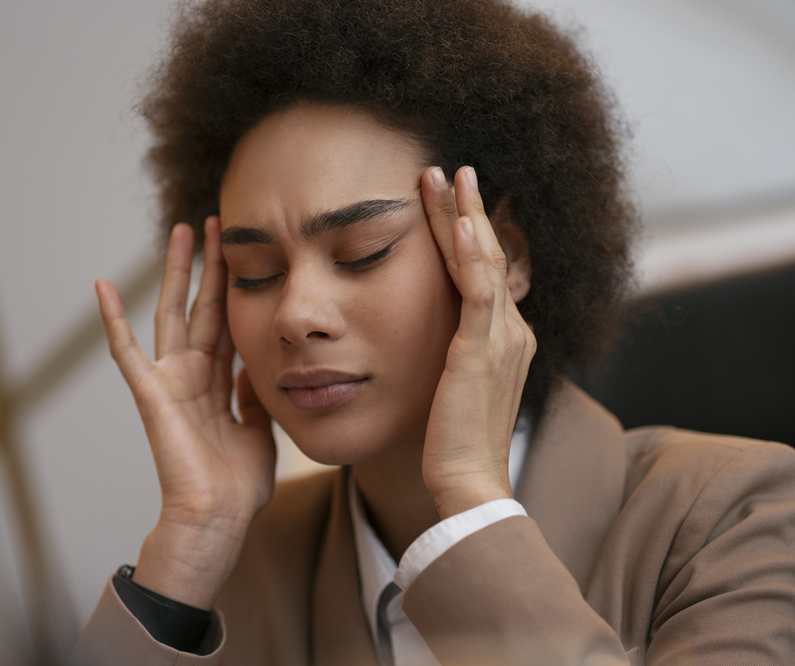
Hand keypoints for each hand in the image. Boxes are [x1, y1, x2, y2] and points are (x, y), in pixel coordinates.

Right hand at [95, 216, 275, 608]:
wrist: (217, 519)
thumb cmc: (236, 486)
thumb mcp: (259, 429)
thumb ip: (254, 393)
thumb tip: (256, 364)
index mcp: (219, 383)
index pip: (228, 323)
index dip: (236, 287)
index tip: (247, 251)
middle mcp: (193, 374)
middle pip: (202, 306)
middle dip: (211, 266)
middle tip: (216, 223)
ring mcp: (170, 380)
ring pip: (171, 314)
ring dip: (176, 273)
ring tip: (181, 231)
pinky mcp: (150, 393)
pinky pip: (126, 352)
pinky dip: (113, 320)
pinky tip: (103, 286)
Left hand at [419, 166, 535, 517]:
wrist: (470, 482)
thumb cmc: (456, 441)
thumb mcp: (458, 385)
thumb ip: (456, 353)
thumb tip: (434, 335)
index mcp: (506, 337)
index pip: (484, 270)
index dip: (466, 232)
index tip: (446, 198)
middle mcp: (511, 330)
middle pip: (486, 254)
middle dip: (465, 208)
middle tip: (448, 169)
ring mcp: (502, 338)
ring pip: (482, 262)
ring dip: (464, 215)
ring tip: (448, 175)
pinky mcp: (481, 351)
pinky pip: (479, 292)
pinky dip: (470, 253)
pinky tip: (459, 219)